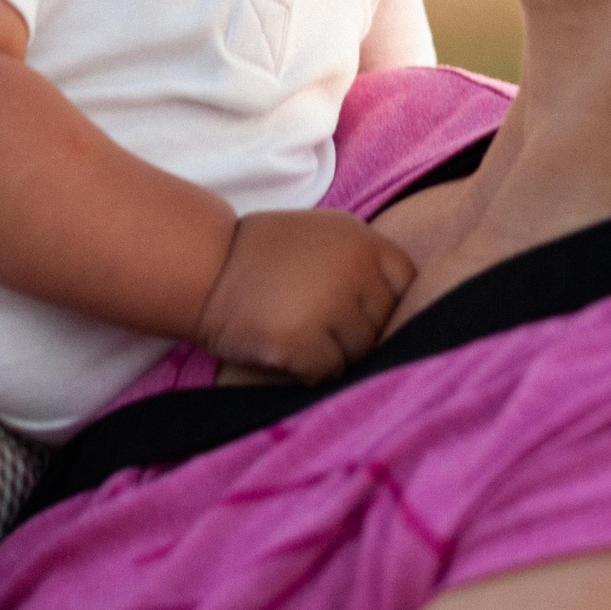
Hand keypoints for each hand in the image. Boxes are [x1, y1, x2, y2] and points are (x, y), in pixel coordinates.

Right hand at [193, 210, 417, 383]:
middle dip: (356, 333)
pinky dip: (309, 371)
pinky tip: (285, 350)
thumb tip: (400, 311)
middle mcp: (353, 269)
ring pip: (359, 353)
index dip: (386, 304)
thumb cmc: (263, 257)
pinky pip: (329, 372)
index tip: (360, 311)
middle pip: (383, 324)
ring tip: (298, 333)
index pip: (407, 283)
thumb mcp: (323, 237)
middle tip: (316, 324)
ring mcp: (329, 305)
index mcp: (361, 239)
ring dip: (333, 354)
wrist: (203, 268)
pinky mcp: (302, 340)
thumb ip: (362, 263)